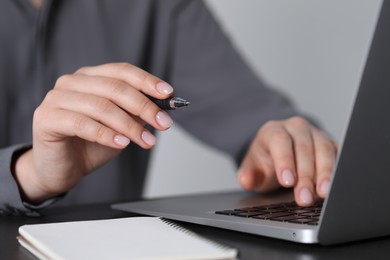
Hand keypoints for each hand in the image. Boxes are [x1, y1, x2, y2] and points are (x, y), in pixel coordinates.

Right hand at [14, 63, 173, 202]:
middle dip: (145, 106)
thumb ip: (137, 113)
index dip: (147, 81)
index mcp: (90, 77)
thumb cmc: (90, 144)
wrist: (63, 168)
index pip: (122, 71)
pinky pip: (83, 124)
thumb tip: (163, 106)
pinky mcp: (46, 118)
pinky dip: (107, 134)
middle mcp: (72, 82)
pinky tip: (122, 144)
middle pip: (115, 88)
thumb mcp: (121, 126)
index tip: (168, 94)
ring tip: (147, 141)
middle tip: (164, 124)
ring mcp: (56, 98)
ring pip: (102, 106)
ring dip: (130, 126)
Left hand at [237, 116, 337, 205]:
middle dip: (305, 175)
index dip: (284, 161)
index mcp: (274, 130)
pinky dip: (337, 171)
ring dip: (325, 173)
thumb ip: (248, 175)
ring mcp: (316, 135)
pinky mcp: (331, 145)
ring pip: (324, 150)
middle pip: (304, 148)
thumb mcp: (252, 168)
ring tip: (323, 193)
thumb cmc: (266, 161)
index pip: (280, 141)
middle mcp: (296, 128)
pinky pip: (338, 155)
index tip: (287, 181)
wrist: (278, 152)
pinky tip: (337, 187)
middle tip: (304, 198)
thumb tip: (246, 180)